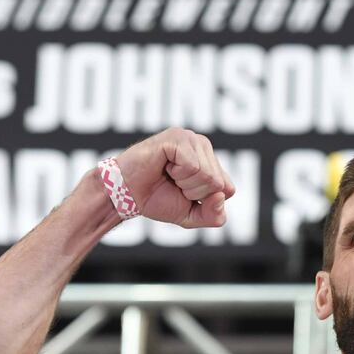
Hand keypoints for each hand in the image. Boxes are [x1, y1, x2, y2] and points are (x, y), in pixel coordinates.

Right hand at [114, 128, 234, 227]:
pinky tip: (164, 167)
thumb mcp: (191, 215)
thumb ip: (213, 216)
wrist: (125, 194)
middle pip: (218, 184)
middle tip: (173, 184)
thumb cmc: (156, 199)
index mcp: (210, 162)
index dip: (206, 201)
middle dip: (194, 193)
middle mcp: (203, 147)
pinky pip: (193, 166)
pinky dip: (178, 175)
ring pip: (207, 175)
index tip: (185, 194)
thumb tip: (221, 196)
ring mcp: (191, 139)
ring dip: (185, 184)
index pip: (228, 190)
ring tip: (168, 175)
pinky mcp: (178, 137)